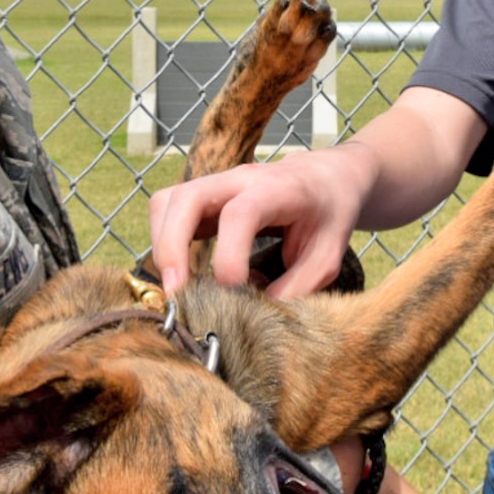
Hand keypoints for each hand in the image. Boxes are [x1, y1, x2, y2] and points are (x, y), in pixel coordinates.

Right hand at [147, 146, 375, 297]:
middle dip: (172, 248)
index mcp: (278, 189)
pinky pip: (167, 210)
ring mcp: (217, 184)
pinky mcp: (204, 196)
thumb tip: (254, 316)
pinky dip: (164, 241)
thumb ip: (297, 286)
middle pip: (186, 198)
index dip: (228, 255)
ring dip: (162, 245)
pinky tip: (181, 271)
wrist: (328, 178)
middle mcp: (240, 179)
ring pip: (167, 202)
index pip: (240, 214)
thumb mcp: (328, 256)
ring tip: (176, 287)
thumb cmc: (330, 215)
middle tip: (177, 293)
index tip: (233, 290)